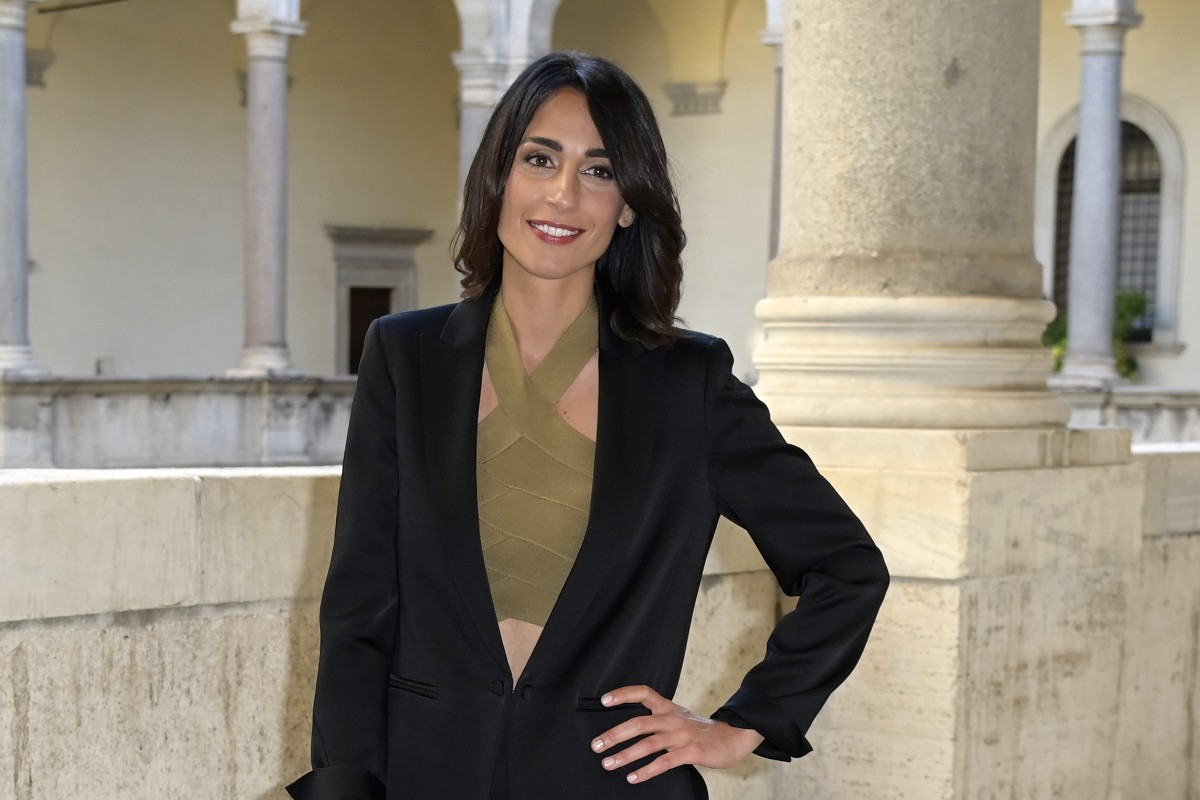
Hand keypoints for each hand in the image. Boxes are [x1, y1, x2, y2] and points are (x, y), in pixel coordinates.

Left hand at [589, 685, 764, 783]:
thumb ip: (660, 720)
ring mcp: (682, 735)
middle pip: (639, 723)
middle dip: (614, 734)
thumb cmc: (703, 730)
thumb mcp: (681, 718)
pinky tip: (633, 777)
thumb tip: (631, 729)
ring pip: (648, 744)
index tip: (604, 700)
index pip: (644, 692)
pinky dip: (646, 771)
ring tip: (609, 763)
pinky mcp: (691, 751)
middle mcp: (673, 718)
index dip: (624, 694)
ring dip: (625, 755)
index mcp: (669, 708)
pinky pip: (664, 762)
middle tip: (596, 745)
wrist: (736, 736)